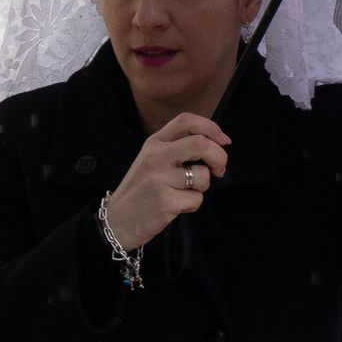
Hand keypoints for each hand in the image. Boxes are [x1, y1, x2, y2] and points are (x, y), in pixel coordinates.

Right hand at [104, 113, 229, 248]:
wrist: (117, 220)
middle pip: (200, 144)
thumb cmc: (142, 189)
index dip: (211, 127)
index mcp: (154, 143)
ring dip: (203, 187)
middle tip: (219, 170)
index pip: (186, 121)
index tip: (224, 141)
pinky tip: (175, 207)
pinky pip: (196, 200)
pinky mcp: (165, 201)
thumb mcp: (152, 160)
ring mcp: (159, 178)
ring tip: (185, 192)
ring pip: (202, 176)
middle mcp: (156, 156)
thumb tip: (217, 144)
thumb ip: (177, 148)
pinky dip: (192, 205)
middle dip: (220, 157)